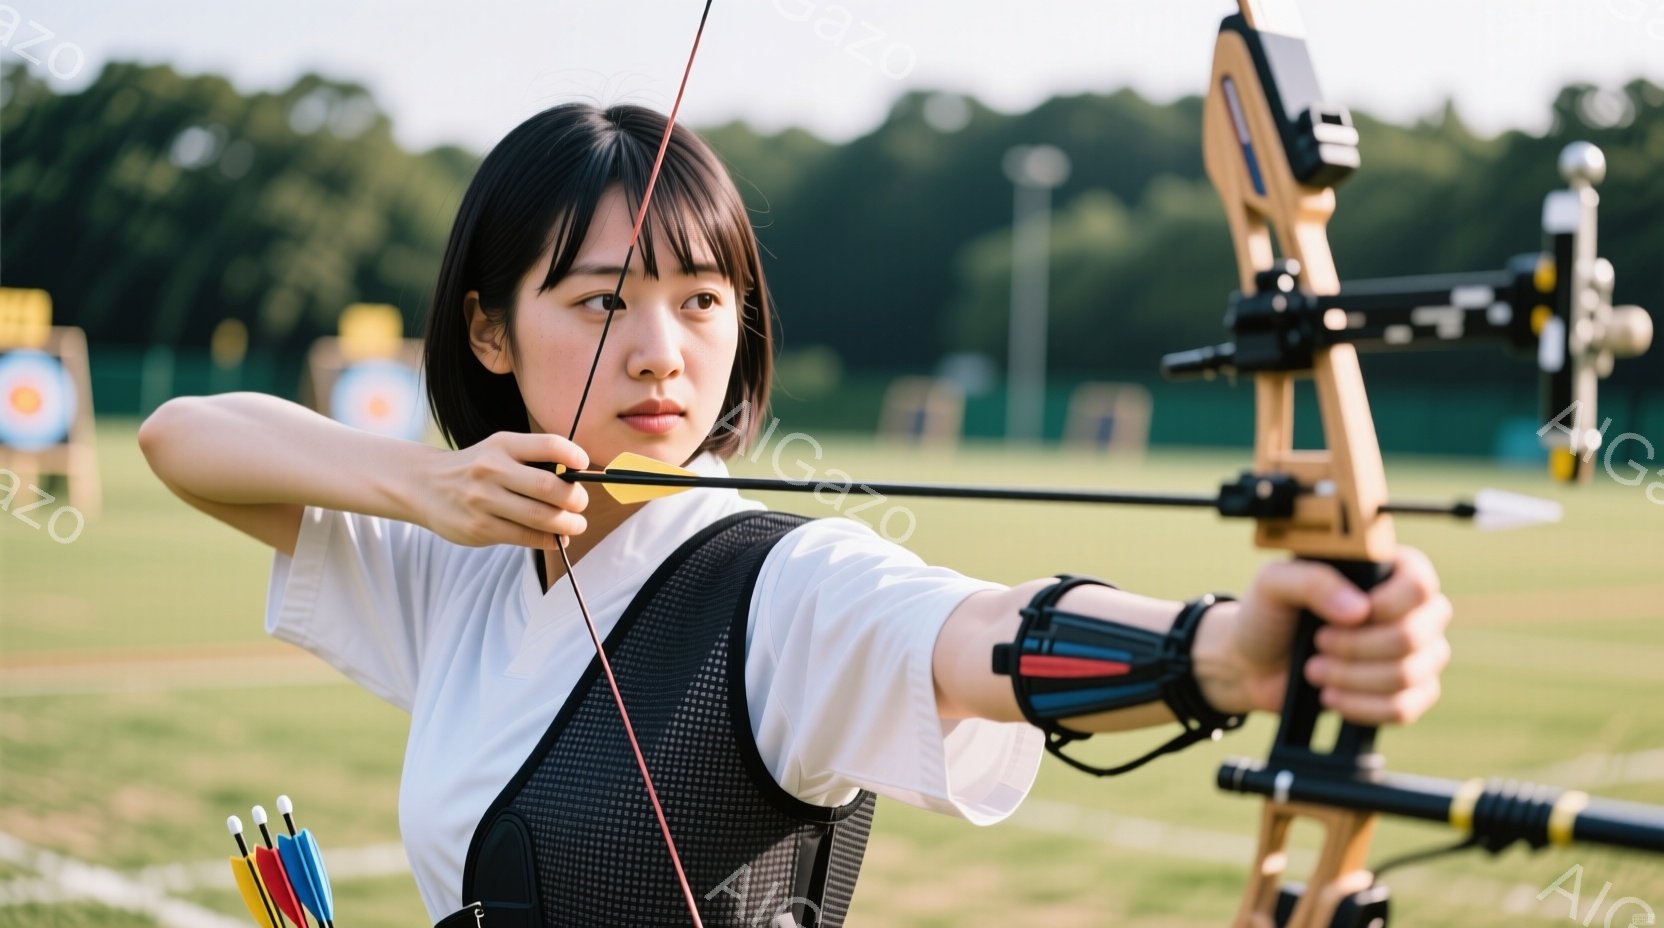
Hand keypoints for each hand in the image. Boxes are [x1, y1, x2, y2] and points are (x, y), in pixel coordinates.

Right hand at [420, 432, 588, 547]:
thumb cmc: (475, 469)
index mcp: (503, 445)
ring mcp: (484, 500)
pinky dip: (548, 540)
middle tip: (581, 505)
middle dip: (576, 499)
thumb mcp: (498, 450)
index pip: (549, 445)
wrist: (424, 485)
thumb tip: (575, 487)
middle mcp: (493, 470)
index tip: (584, 466)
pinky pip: (524, 537)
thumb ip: (532, 461)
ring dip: (568, 524)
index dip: (574, 456)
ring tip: (576, 525)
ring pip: (540, 517)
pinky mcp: (479, 528)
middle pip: (550, 488)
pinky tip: (555, 538)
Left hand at [1198, 548, 1452, 725]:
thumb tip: (1359, 611)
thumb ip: (1313, 581)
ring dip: (1352, 679)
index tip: (1342, 616)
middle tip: (1318, 643)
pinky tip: (1331, 697)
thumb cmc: (1268, 614)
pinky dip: (1361, 707)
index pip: (1420, 585)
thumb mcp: (1275, 583)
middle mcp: (1411, 611)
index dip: (1385, 606)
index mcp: (1387, 572)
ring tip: (1314, 670)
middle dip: (1356, 648)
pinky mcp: (1406, 694)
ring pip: (1410, 675)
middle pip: (1415, 636)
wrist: (1252, 664)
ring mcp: (1415, 655)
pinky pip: (1404, 709)